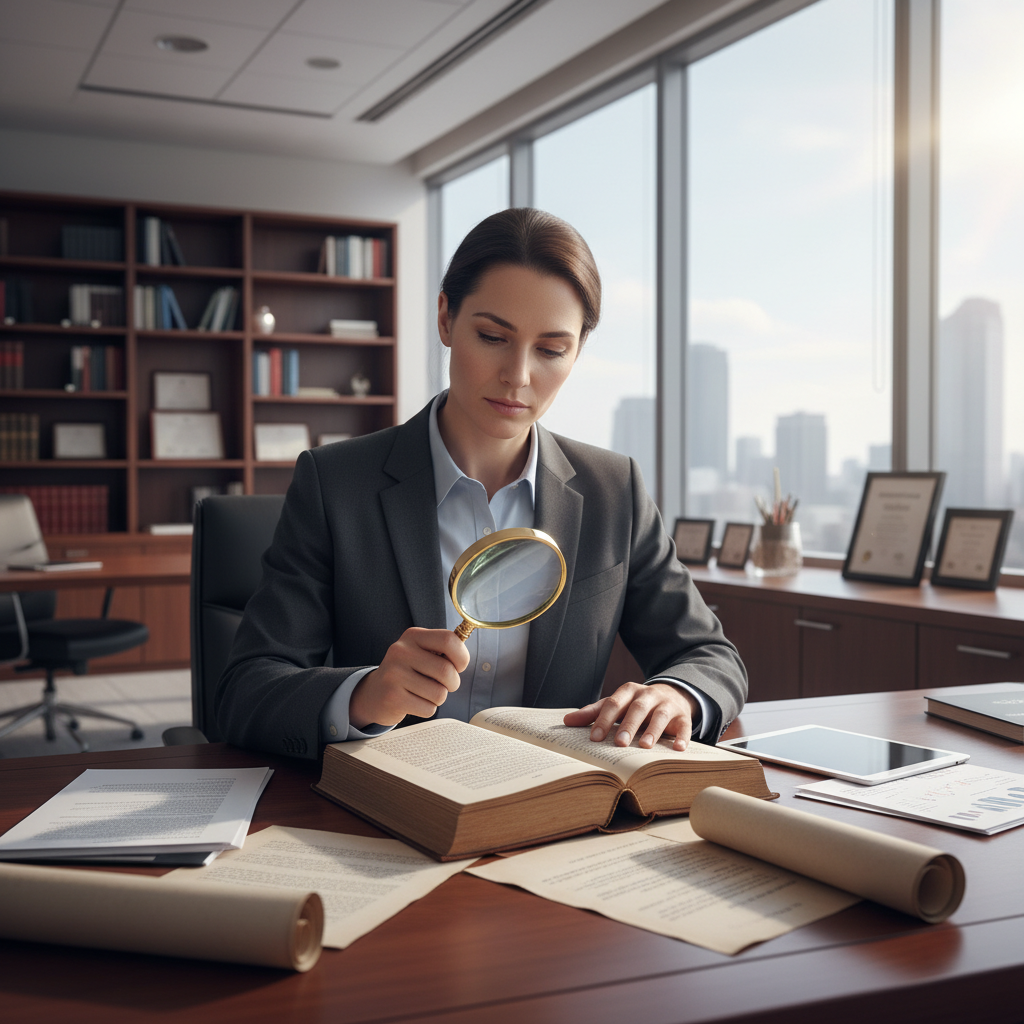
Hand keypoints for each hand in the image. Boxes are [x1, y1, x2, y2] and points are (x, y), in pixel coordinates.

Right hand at [349, 628, 469, 728]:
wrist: (375, 693)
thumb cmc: (409, 672)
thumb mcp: (422, 652)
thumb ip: (443, 650)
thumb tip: (463, 658)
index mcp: (413, 635)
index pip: (449, 640)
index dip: (461, 657)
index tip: (459, 666)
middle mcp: (401, 651)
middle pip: (446, 670)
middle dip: (453, 683)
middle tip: (445, 685)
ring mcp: (395, 674)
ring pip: (439, 693)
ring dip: (439, 698)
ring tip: (425, 693)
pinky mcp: (393, 697)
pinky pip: (428, 708)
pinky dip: (428, 708)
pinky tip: (415, 702)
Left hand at [562, 682, 697, 750]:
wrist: (671, 695)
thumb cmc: (636, 705)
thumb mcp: (616, 705)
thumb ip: (594, 712)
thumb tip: (566, 721)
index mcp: (629, 691)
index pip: (613, 703)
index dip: (603, 720)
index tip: (594, 738)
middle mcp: (648, 695)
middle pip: (637, 708)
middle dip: (628, 725)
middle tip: (619, 743)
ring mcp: (667, 705)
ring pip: (660, 716)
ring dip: (653, 730)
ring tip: (644, 747)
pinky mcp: (683, 716)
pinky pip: (684, 726)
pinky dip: (682, 737)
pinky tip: (678, 749)